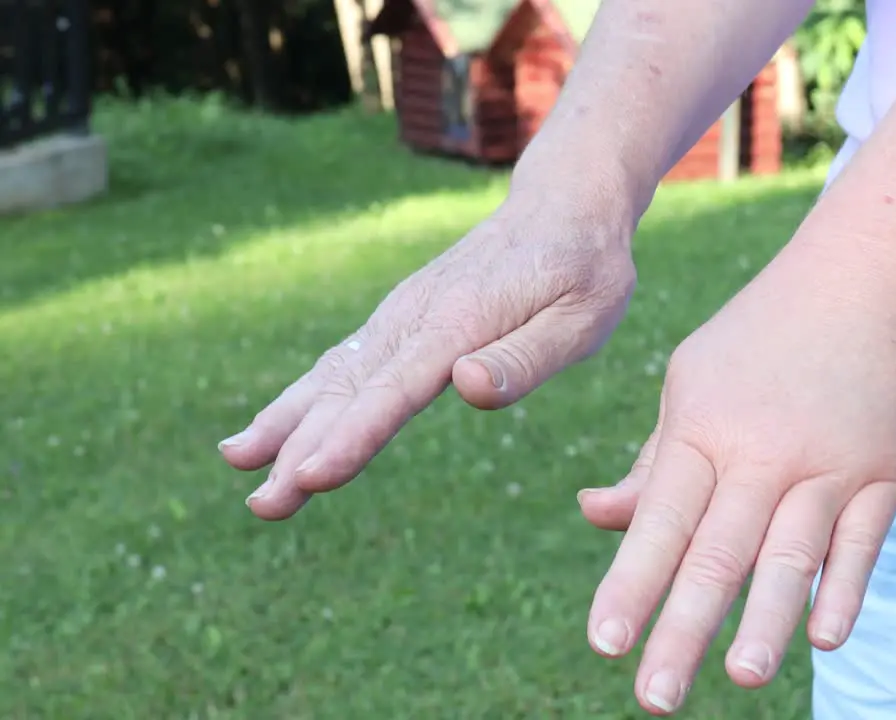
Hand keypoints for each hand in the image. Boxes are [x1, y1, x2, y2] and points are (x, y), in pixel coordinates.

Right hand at [219, 179, 638, 519]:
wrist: (564, 206)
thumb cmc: (585, 270)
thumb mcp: (583, 317)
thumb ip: (525, 357)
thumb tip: (465, 386)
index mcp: (463, 320)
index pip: (398, 387)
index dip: (353, 435)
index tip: (310, 476)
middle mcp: (417, 316)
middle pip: (349, 387)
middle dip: (300, 446)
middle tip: (262, 504)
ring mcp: (402, 315)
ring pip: (333, 373)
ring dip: (286, 422)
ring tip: (237, 462)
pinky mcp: (401, 319)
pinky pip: (343, 362)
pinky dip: (303, 397)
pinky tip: (273, 429)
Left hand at [577, 239, 895, 714]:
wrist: (861, 282)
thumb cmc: (758, 341)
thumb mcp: (689, 386)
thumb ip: (651, 463)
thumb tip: (592, 515)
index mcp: (703, 430)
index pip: (660, 521)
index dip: (631, 583)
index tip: (606, 644)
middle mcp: (761, 452)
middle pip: (718, 552)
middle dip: (683, 629)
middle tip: (655, 698)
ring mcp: (828, 464)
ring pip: (791, 553)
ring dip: (766, 620)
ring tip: (740, 675)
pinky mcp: (884, 473)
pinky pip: (863, 542)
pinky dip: (845, 588)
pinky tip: (826, 636)